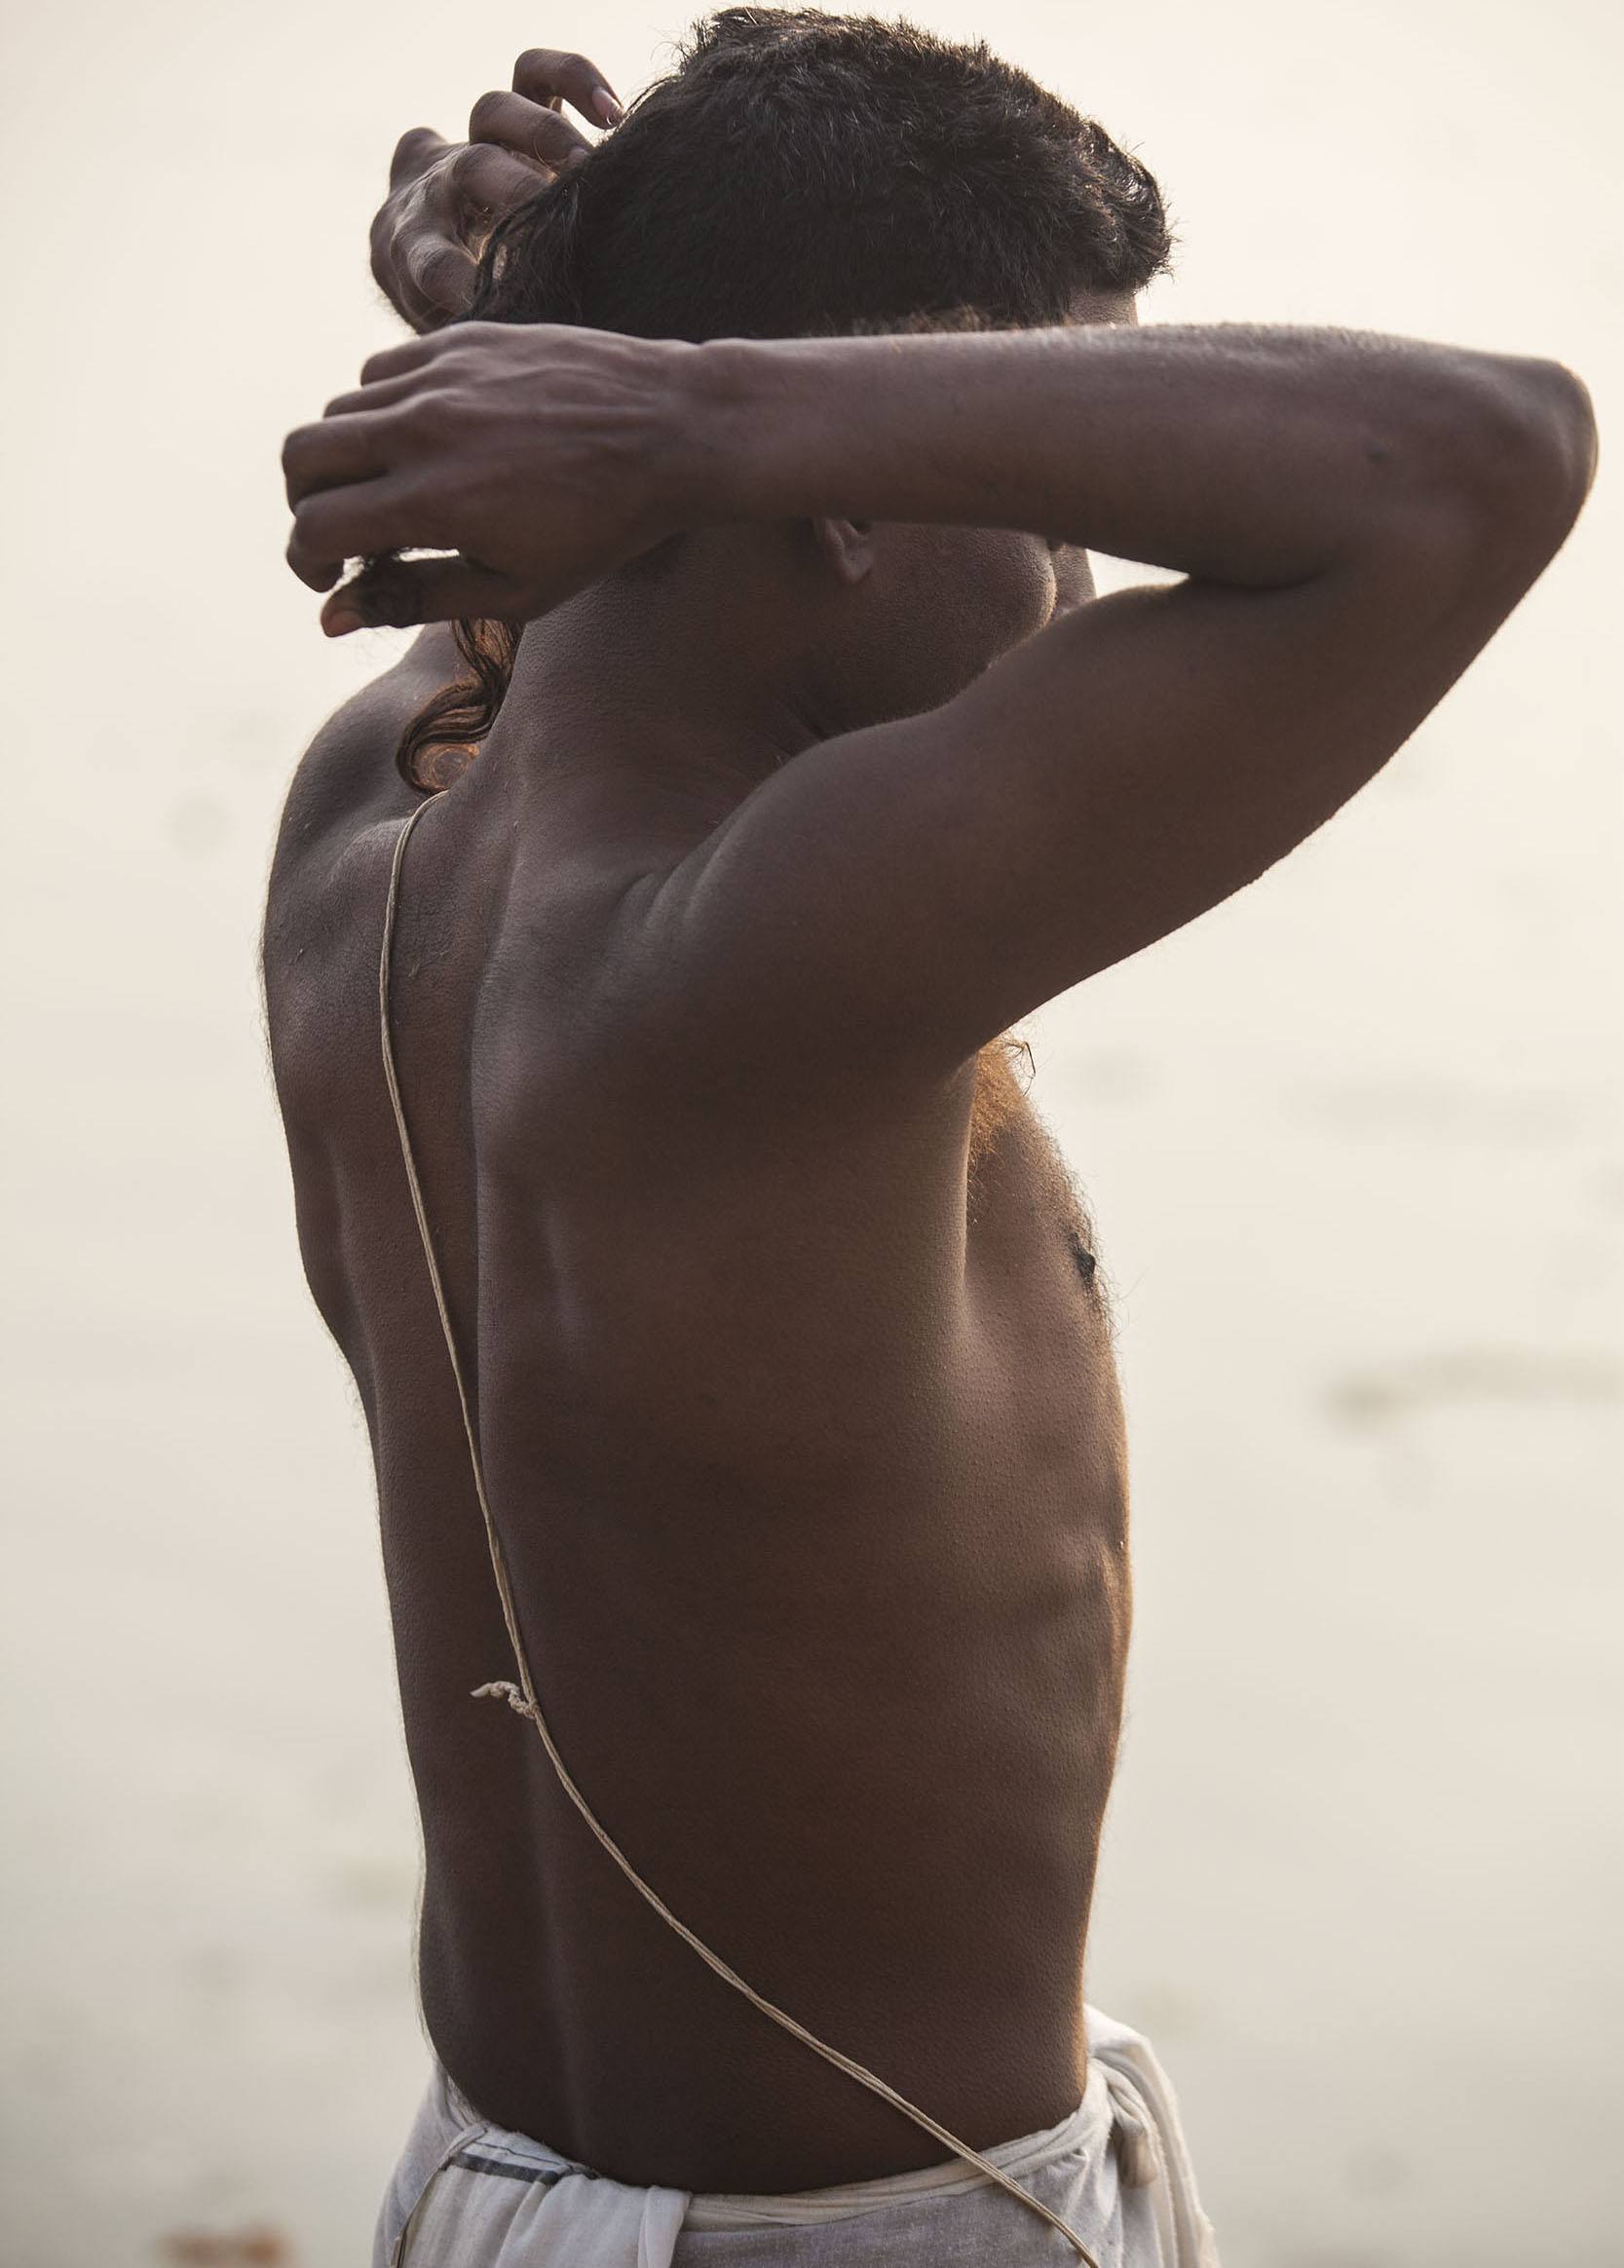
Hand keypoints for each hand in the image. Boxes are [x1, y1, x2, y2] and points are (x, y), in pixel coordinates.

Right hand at [282, 321, 694, 630]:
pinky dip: (381, 410)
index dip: (306, 563)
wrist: (674, 430)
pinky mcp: (460, 338)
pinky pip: (381, 371)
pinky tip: (428, 442)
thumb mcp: (515, 590)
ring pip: (336, 410)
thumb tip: (330, 617)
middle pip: (299, 457)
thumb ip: (415, 598)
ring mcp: (439, 374)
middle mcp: (423, 427)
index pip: (315, 528)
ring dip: (346, 458)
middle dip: (305, 505)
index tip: (332, 580)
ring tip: (394, 490)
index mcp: (434, 500)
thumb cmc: (602, 528)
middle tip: (344, 534)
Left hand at [370, 48, 624, 332]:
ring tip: (589, 164)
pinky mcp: (512, 114)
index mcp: (415, 248)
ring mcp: (474, 142)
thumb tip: (522, 359)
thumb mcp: (459, 335)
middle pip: (468, 168)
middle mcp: (439, 185)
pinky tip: (612, 112)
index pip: (430, 260)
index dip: (461, 280)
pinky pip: (535, 73)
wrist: (429, 249)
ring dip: (544, 135)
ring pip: (493, 109)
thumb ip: (481, 340)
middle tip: (556, 211)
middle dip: (514, 189)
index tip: (497, 300)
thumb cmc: (457, 311)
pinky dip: (573, 79)